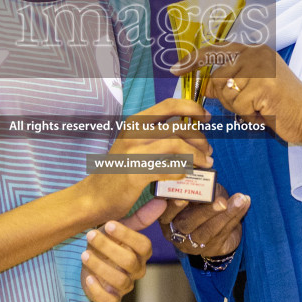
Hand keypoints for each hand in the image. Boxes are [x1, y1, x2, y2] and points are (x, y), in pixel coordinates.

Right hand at [77, 98, 213, 220]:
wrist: (94, 196)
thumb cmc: (117, 171)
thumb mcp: (133, 144)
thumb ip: (155, 135)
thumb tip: (187, 132)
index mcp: (135, 123)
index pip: (169, 105)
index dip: (192, 108)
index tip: (206, 117)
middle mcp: (135, 133)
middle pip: (179, 128)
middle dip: (200, 139)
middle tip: (208, 151)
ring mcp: (135, 152)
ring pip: (178, 145)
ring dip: (197, 155)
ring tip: (205, 164)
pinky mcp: (137, 173)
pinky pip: (170, 168)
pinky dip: (182, 172)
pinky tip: (184, 176)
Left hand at [81, 198, 166, 301]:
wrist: (90, 261)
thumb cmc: (108, 242)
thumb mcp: (119, 228)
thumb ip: (139, 218)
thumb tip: (162, 201)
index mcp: (142, 253)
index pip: (144, 246)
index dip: (127, 235)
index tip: (108, 224)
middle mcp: (137, 270)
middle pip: (129, 262)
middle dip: (108, 248)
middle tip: (91, 235)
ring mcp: (125, 286)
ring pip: (119, 281)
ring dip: (100, 266)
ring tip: (84, 254)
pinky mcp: (112, 298)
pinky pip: (110, 301)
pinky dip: (98, 290)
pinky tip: (88, 277)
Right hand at [158, 184, 249, 257]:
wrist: (216, 228)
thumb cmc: (199, 204)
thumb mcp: (194, 194)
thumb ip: (194, 183)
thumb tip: (200, 167)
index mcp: (167, 218)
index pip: (165, 214)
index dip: (172, 207)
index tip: (183, 198)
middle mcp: (177, 233)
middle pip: (188, 223)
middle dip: (205, 212)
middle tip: (221, 201)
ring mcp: (194, 243)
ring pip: (209, 230)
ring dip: (226, 214)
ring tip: (240, 199)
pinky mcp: (213, 248)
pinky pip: (225, 232)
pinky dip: (236, 215)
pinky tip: (245, 203)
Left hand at [175, 41, 301, 145]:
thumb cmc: (281, 104)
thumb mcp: (254, 87)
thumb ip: (231, 81)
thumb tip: (206, 85)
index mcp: (254, 51)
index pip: (216, 49)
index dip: (194, 59)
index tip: (176, 69)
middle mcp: (256, 54)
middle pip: (218, 77)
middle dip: (227, 98)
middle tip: (248, 105)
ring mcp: (261, 68)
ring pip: (226, 92)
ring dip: (238, 107)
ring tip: (258, 107)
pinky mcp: (264, 85)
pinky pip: (238, 105)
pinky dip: (248, 115)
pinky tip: (264, 112)